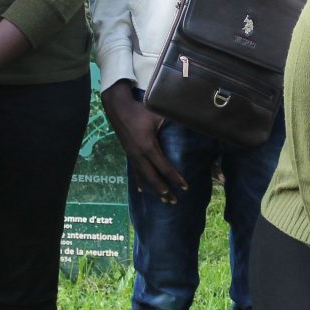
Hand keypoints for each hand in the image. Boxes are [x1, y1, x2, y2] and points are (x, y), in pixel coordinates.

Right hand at [102, 80, 186, 201]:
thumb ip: (173, 121)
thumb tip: (191, 122)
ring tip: (163, 199)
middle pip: (153, 177)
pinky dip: (140, 181)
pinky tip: (142, 190)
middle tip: (174, 202)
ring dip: (153, 189)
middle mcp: (139, 154)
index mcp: (148, 146)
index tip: (185, 187)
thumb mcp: (158, 115)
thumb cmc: (140, 109)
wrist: (118, 107)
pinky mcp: (128, 153)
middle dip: (164, 190)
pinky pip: (135, 171)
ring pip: (144, 177)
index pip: (164, 167)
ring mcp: (132, 155)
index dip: (175, 178)